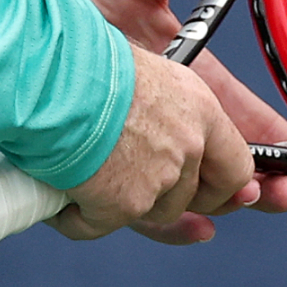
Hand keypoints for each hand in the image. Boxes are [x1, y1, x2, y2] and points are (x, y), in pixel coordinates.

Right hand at [54, 48, 251, 240]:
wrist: (49, 75)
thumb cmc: (83, 61)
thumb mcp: (144, 68)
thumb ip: (167, 107)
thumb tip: (171, 135)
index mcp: (200, 109)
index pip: (237, 164)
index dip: (225, 186)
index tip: (219, 195)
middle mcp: (188, 146)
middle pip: (195, 197)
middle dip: (168, 200)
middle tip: (134, 188)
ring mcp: (159, 179)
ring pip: (149, 213)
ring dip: (118, 202)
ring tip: (83, 171)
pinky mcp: (123, 204)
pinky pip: (97, 226)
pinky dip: (74, 215)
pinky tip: (57, 190)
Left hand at [59, 0, 286, 225]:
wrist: (8, 39)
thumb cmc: (69, 3)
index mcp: (190, 86)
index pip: (249, 122)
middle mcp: (171, 128)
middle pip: (234, 169)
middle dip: (274, 184)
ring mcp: (139, 156)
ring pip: (195, 197)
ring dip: (231, 204)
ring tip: (253, 200)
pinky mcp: (103, 179)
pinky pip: (144, 214)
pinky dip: (173, 226)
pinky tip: (196, 228)